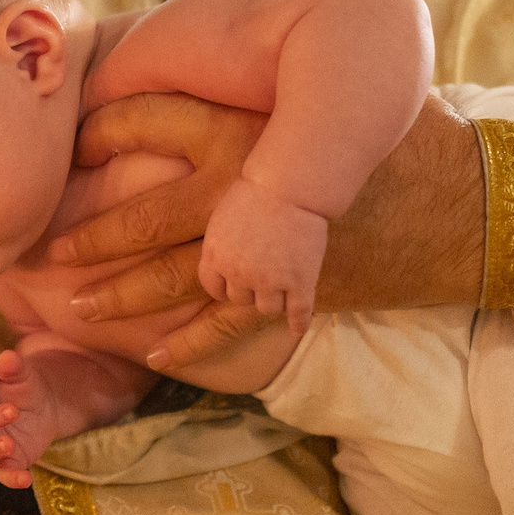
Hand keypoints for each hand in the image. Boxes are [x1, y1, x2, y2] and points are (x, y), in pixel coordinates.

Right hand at [0, 350, 53, 488]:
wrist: (42, 407)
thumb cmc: (20, 385)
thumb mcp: (19, 372)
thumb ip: (12, 366)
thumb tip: (8, 357)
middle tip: (12, 410)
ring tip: (9, 444)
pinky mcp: (6, 463)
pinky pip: (4, 474)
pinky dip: (13, 478)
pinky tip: (26, 478)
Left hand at [52, 91, 485, 368]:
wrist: (457, 202)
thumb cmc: (393, 127)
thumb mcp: (332, 74)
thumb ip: (278, 48)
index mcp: (246, 121)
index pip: (146, 120)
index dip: (97, 133)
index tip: (65, 147)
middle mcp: (246, 183)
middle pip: (143, 216)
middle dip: (88, 235)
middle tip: (44, 248)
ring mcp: (266, 242)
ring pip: (170, 275)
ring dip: (118, 296)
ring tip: (75, 305)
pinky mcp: (289, 288)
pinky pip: (224, 323)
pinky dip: (188, 343)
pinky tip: (155, 353)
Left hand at [200, 177, 328, 331]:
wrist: (290, 185)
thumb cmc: (257, 189)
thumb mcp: (224, 215)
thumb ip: (220, 242)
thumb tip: (222, 255)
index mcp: (216, 256)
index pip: (213, 287)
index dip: (224, 286)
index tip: (234, 283)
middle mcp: (239, 274)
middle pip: (241, 299)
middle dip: (251, 289)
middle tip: (266, 276)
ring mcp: (270, 281)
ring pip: (268, 308)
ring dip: (274, 299)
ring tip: (285, 289)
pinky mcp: (300, 282)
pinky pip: (298, 312)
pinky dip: (298, 324)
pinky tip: (298, 329)